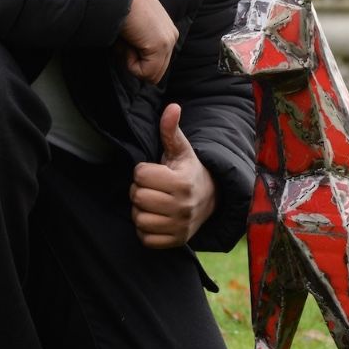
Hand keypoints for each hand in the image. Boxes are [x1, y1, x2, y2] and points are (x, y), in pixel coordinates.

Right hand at [116, 0, 177, 83]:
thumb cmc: (115, 5)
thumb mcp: (131, 28)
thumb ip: (138, 44)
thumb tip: (133, 61)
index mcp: (166, 30)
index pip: (155, 65)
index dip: (133, 58)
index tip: (126, 37)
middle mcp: (171, 35)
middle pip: (155, 73)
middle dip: (134, 62)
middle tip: (125, 39)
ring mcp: (168, 40)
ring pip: (150, 75)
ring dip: (131, 61)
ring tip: (127, 37)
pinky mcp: (160, 44)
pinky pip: (145, 73)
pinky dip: (129, 62)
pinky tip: (128, 39)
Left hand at [130, 103, 216, 248]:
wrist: (211, 199)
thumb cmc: (188, 171)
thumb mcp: (182, 150)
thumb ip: (171, 130)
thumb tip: (172, 107)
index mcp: (182, 182)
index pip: (140, 175)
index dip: (143, 171)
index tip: (155, 171)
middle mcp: (183, 206)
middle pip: (137, 197)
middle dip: (139, 190)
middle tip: (151, 187)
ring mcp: (180, 226)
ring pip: (139, 219)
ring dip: (140, 211)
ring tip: (152, 203)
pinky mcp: (176, 241)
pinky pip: (145, 239)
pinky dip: (145, 230)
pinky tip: (155, 218)